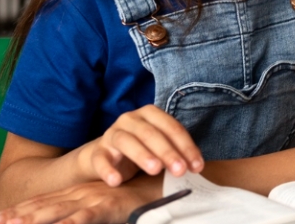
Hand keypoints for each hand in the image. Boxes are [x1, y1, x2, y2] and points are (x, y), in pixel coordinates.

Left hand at [0, 178, 157, 223]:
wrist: (165, 182)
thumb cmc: (137, 195)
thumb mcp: (106, 205)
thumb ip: (87, 212)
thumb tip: (71, 219)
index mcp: (79, 194)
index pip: (43, 203)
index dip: (19, 210)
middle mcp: (81, 195)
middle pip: (43, 207)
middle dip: (17, 215)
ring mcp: (93, 199)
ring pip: (57, 212)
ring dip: (34, 219)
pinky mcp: (108, 206)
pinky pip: (85, 217)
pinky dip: (70, 223)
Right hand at [78, 106, 203, 186]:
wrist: (105, 155)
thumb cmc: (140, 148)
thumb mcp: (158, 146)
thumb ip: (175, 151)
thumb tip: (196, 166)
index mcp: (150, 114)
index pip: (172, 128)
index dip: (186, 147)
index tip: (197, 166)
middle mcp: (130, 119)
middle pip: (151, 133)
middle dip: (168, 152)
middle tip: (180, 170)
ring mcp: (112, 133)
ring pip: (127, 141)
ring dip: (142, 155)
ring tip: (155, 170)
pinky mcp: (97, 151)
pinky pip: (101, 159)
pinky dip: (108, 170)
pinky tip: (116, 181)